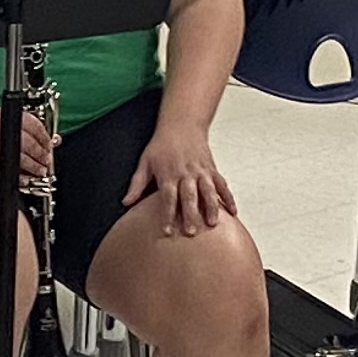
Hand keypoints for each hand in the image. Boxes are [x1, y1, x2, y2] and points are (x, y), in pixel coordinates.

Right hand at [0, 103, 53, 185]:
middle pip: (30, 144)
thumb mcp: (1, 112)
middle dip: (42, 154)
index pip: (33, 126)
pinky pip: (5, 170)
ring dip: (33, 167)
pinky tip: (25, 179)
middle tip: (47, 159)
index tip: (50, 144)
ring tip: (40, 171)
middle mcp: (1, 130)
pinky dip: (18, 177)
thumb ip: (20, 122)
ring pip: (20, 159)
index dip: (45, 137)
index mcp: (6, 116)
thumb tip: (39, 134)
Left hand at [125, 117, 237, 235]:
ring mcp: (201, 172)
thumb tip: (126, 202)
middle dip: (190, 214)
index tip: (167, 231)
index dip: (167, 214)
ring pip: (208, 191)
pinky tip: (232, 212)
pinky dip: (228, 198)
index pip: (168, 198)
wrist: (181, 124)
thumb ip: (136, 184)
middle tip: (192, 232)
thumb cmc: (162, 145)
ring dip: (211, 207)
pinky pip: (222, 185)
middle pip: (189, 196)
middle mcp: (186, 174)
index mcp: (168, 174)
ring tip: (213, 223)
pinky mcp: (212, 169)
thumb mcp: (145, 162)